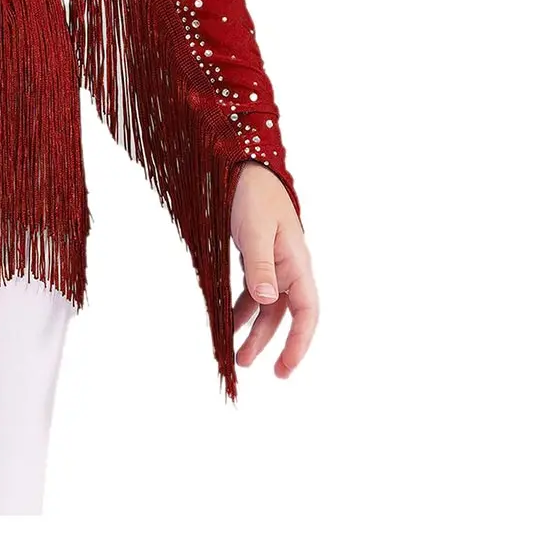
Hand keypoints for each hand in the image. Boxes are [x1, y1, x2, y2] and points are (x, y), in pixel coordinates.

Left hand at [231, 161, 317, 379]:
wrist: (243, 166)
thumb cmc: (254, 194)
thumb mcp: (256, 230)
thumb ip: (260, 265)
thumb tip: (267, 301)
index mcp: (297, 263)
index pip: (307, 312)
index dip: (299, 343)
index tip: (285, 368)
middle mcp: (290, 267)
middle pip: (286, 315)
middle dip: (274, 343)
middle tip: (260, 370)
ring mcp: (274, 262)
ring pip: (268, 306)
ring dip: (255, 330)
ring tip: (239, 355)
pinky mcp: (257, 256)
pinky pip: (255, 291)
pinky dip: (244, 308)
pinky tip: (230, 321)